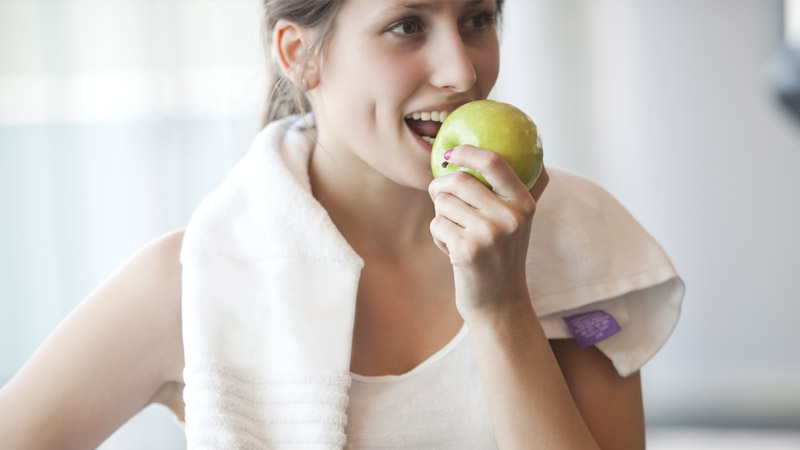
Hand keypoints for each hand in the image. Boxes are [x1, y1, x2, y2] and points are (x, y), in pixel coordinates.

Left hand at [428, 145, 548, 321]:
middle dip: (440, 188)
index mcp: (524, 204)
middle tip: (439, 198)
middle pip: (458, 180)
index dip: (468, 152)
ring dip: (441, 217)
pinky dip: (438, 236)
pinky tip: (453, 251)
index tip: (451, 154)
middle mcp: (510, 217)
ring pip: (443, 202)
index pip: (494, 162)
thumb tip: (530, 152)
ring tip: (456, 234)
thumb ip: (518, 189)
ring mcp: (489, 234)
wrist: (499, 303)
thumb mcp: (519, 222)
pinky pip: (437, 224)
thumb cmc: (502, 257)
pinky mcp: (467, 250)